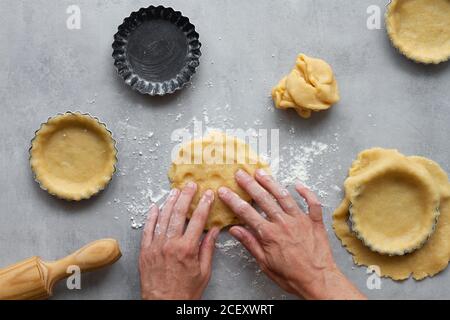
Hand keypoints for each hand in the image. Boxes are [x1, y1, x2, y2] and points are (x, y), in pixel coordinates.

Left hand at [139, 182, 219, 299]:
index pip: (197, 220)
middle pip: (178, 214)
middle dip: (186, 197)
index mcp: (187, 249)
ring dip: (169, 202)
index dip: (204, 204)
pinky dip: (151, 217)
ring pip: (162, 218)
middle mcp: (170, 244)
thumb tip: (214, 231)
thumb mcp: (204, 272)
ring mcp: (155, 247)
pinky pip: (147, 229)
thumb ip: (208, 249)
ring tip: (175, 191)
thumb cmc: (185, 292)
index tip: (208, 194)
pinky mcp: (145, 251)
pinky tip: (155, 207)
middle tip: (190, 186)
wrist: (164, 305)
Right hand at [218, 169, 364, 299]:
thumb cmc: (292, 276)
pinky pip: (312, 202)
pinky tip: (297, 183)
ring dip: (271, 182)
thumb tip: (235, 229)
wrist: (318, 281)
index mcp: (269, 234)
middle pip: (263, 199)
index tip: (224, 191)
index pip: (246, 212)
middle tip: (240, 173)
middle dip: (249, 184)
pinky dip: (306, 191)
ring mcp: (300, 220)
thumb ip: (250, 244)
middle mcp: (284, 223)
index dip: (233, 200)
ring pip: (284, 196)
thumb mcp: (265, 264)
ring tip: (261, 173)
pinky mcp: (315, 222)